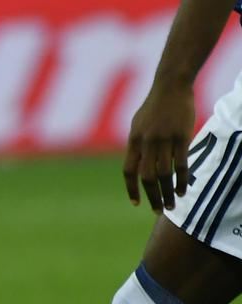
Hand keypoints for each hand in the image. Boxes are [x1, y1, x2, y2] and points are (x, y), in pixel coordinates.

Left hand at [123, 81, 196, 212]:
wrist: (171, 85)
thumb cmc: (154, 107)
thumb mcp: (137, 125)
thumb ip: (136, 146)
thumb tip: (135, 166)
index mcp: (133, 141)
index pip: (129, 171)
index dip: (131, 189)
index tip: (136, 203)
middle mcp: (147, 142)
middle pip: (147, 177)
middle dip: (152, 197)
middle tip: (158, 210)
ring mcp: (164, 140)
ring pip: (164, 174)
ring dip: (167, 193)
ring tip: (172, 205)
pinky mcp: (181, 137)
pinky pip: (181, 164)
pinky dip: (181, 180)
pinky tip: (182, 191)